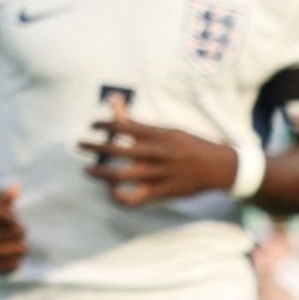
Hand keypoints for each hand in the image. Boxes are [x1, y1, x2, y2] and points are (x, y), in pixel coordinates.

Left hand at [78, 102, 236, 207]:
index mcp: (157, 135)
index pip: (123, 126)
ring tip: (88, 169)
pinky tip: (111, 193)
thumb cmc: (188, 145)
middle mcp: (156, 154)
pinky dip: (119, 198)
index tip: (91, 126)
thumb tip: (113, 100)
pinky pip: (134, 199)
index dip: (103, 125)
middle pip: (116, 150)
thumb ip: (136, 121)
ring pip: (120, 176)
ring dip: (99, 173)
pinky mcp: (161, 192)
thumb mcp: (166, 129)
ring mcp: (158, 174)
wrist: (219, 167)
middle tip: (80, 145)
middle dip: (93, 147)